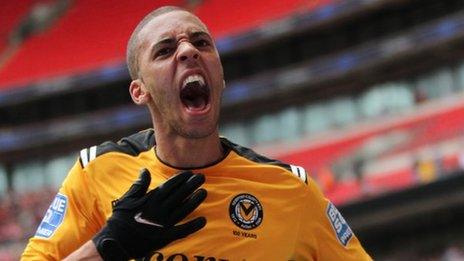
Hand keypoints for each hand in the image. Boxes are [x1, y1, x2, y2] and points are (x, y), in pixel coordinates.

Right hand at [92, 169, 206, 259]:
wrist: (115, 242)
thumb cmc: (120, 220)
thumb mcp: (126, 200)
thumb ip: (138, 185)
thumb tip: (144, 170)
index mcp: (150, 200)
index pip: (169, 186)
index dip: (180, 179)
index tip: (190, 173)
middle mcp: (158, 210)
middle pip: (178, 195)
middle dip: (191, 185)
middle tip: (202, 177)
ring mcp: (162, 224)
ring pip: (183, 210)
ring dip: (194, 201)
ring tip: (204, 192)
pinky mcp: (165, 237)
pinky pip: (182, 231)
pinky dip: (193, 226)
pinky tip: (203, 220)